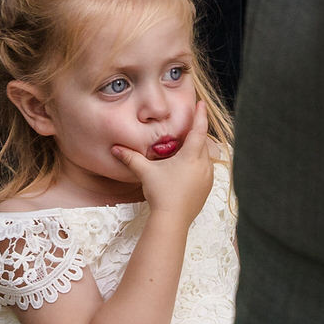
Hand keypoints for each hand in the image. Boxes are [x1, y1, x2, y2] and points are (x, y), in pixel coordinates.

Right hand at [111, 102, 213, 223]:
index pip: (199, 130)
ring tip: (185, 148)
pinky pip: (205, 170)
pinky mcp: (207, 188)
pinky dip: (198, 165)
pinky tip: (186, 168)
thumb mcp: (145, 172)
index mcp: (191, 156)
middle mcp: (204, 165)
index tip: (202, 104)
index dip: (200, 115)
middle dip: (195, 134)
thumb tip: (115, 148)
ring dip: (197, 151)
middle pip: (202, 143)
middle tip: (188, 126)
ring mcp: (208, 177)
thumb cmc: (161, 193)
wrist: (173, 219)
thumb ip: (131, 158)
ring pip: (205, 157)